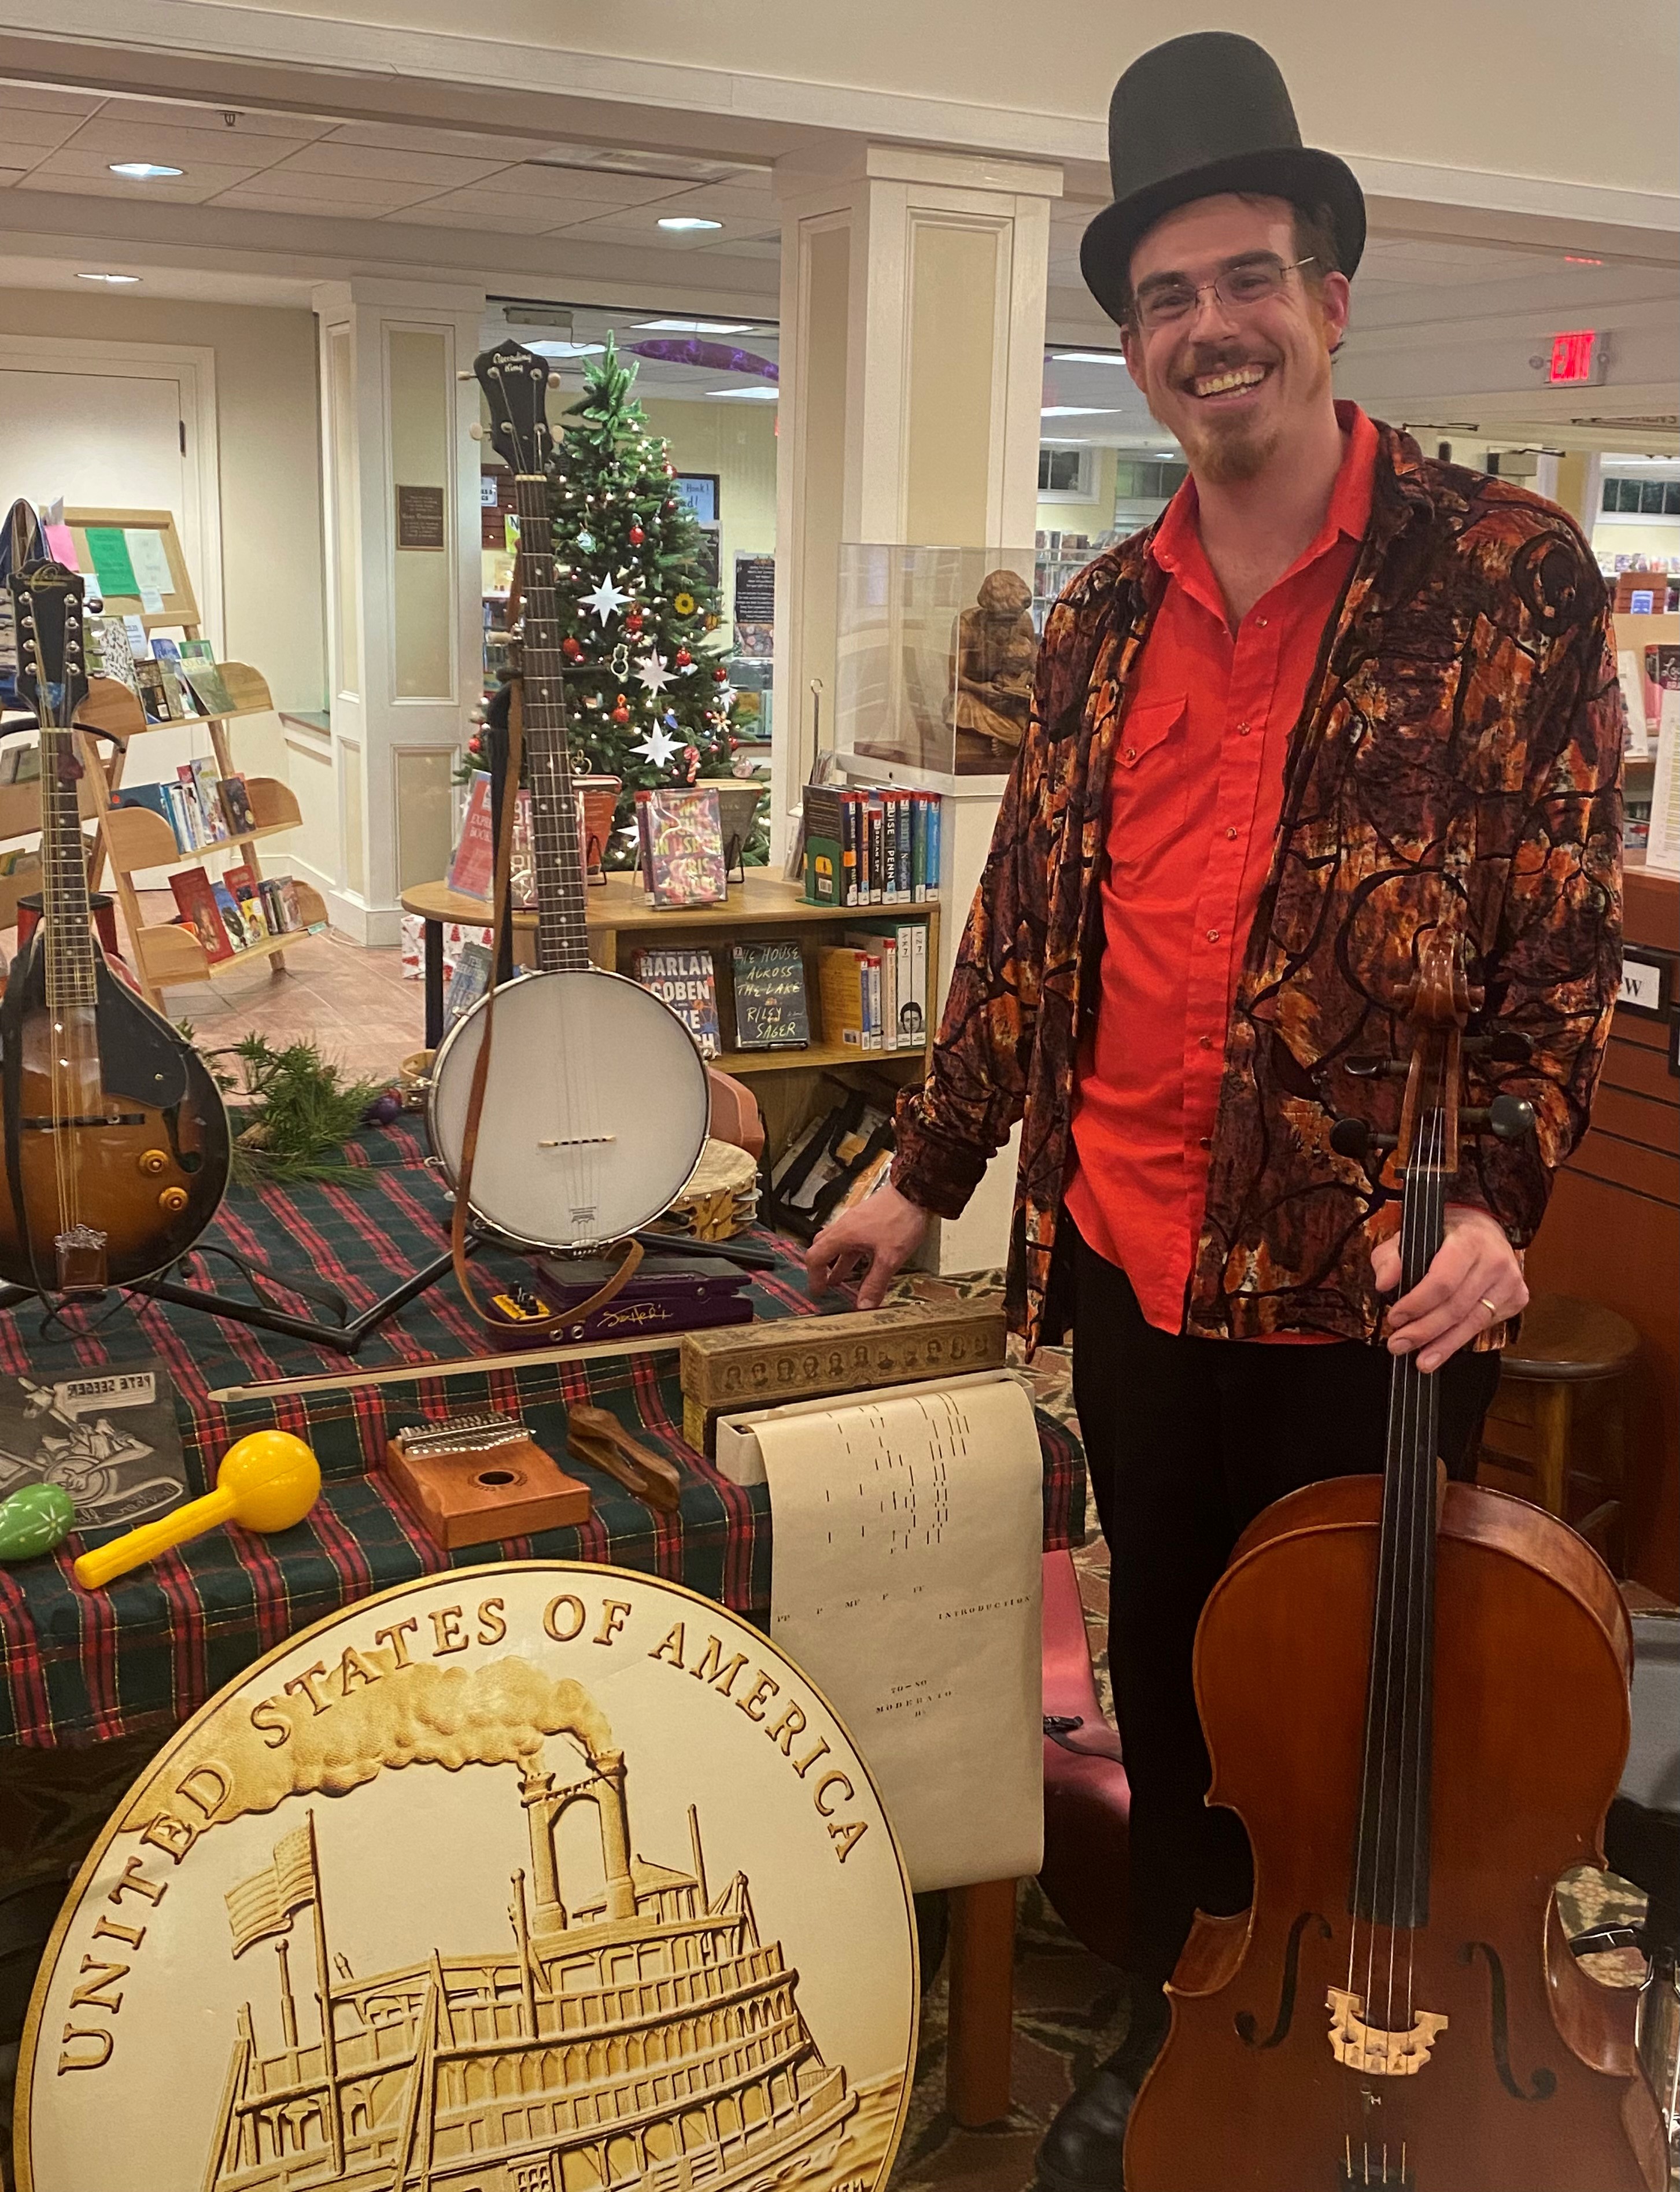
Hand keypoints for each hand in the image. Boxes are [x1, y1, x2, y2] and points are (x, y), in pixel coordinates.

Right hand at [805, 1182, 929, 1309]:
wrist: (915, 1190)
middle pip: (822, 1247)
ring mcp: (856, 1221)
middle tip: (825, 1285)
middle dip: (821, 1268)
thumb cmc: (900, 1219)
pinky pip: (852, 1238)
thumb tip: (863, 1306)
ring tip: (841, 1279)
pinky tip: (864, 1261)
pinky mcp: (867, 1218)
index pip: (815, 1257)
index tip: (819, 1291)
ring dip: (838, 1262)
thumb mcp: (889, 1258)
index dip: (814, 1277)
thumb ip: (875, 1282)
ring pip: (838, 1243)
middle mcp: (844, 1226)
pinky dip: (851, 1253)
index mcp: (843, 1235)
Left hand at [1373, 1204, 1526, 1373]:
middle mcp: (1494, 1261)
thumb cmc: (1446, 1234)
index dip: (1418, 1304)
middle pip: (1456, 1307)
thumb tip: (1384, 1283)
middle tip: (1399, 1345)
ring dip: (1443, 1345)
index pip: (1443, 1281)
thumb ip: (1391, 1258)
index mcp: (1468, 1241)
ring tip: (1421, 1360)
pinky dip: (1460, 1339)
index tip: (1395, 1318)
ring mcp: (1510, 1282)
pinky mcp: (1517, 1298)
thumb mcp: (1412, 1236)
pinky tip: (1442, 1348)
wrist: (1484, 1229)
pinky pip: (1484, 1325)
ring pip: (1472, 1322)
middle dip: (1424, 1331)